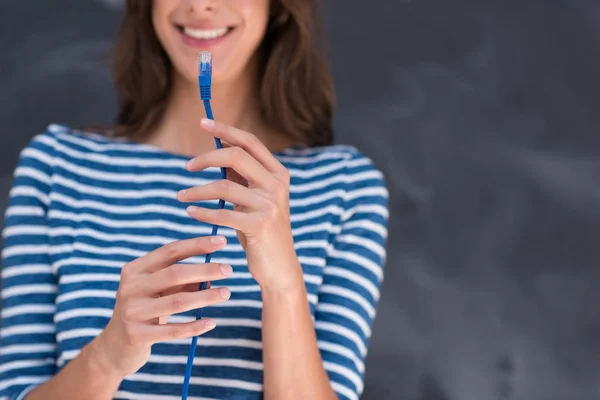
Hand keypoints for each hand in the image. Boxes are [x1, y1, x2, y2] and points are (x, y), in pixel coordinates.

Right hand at [91, 236, 232, 377]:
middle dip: (206, 269)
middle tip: (229, 270)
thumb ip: (182, 281)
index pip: (170, 252)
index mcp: (135, 269)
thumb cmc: (145, 310)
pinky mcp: (137, 335)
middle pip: (175, 273)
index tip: (222, 241)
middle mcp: (130, 287)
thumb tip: (213, 275)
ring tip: (226, 293)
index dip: (197, 245)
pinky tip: (211, 322)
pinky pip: (174, 330)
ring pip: (178, 301)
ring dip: (206, 296)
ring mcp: (132, 311)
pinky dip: (195, 325)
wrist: (115, 346)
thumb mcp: (159, 291)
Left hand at [177, 118, 302, 290]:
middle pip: (235, 156)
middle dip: (206, 158)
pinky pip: (223, 213)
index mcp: (278, 174)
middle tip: (187, 167)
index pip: (250, 142)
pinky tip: (191, 213)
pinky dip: (202, 212)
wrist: (280, 267)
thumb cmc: (262, 232)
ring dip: (197, 191)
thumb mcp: (256, 200)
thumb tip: (219, 149)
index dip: (225, 130)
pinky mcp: (260, 225)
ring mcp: (270, 205)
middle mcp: (277, 185)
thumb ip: (243, 177)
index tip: (203, 123)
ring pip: (224, 186)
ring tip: (181, 196)